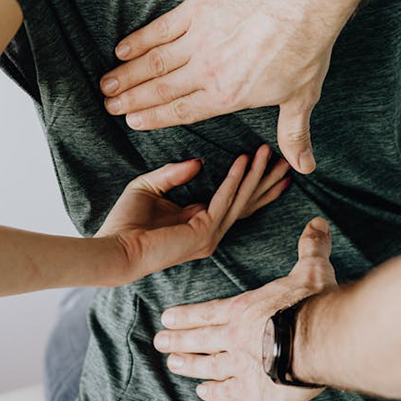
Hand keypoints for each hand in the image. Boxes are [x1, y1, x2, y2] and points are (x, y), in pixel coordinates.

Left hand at [96, 145, 290, 283]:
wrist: (114, 248)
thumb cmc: (125, 223)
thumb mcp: (149, 186)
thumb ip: (173, 173)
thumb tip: (199, 162)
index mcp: (199, 221)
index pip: (235, 200)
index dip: (253, 182)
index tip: (268, 162)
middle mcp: (210, 231)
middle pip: (247, 202)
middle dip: (267, 180)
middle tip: (286, 160)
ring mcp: (209, 235)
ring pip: (241, 200)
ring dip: (256, 175)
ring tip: (268, 152)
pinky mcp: (203, 233)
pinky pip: (224, 200)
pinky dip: (234, 179)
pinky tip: (243, 160)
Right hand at [100, 0, 356, 174]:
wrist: (302, 4)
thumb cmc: (304, 51)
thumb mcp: (301, 98)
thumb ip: (293, 134)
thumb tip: (304, 167)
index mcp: (227, 96)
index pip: (182, 111)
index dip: (154, 117)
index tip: (132, 121)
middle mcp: (207, 72)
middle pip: (160, 89)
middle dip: (132, 99)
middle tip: (109, 106)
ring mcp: (199, 40)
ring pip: (154, 62)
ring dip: (128, 74)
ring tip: (107, 84)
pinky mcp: (197, 11)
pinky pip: (161, 29)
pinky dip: (140, 40)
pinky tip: (122, 48)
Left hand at [154, 218, 336, 400]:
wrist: (318, 340)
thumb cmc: (312, 304)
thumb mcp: (311, 270)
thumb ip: (310, 248)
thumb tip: (316, 223)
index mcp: (244, 310)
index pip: (209, 312)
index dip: (187, 316)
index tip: (167, 318)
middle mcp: (235, 337)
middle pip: (200, 339)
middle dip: (178, 340)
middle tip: (159, 342)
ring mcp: (240, 365)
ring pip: (207, 366)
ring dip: (189, 365)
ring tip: (173, 365)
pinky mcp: (252, 391)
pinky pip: (227, 393)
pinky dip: (214, 392)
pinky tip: (203, 392)